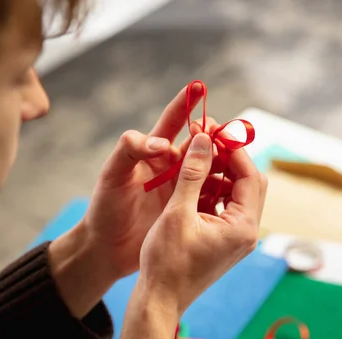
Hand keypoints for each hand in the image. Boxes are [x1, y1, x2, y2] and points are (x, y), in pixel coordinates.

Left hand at [49, 85, 214, 317]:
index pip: (171, 122)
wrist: (106, 249)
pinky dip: (223, 190)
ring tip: (238, 157)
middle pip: (198, 144)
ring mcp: (181, 188)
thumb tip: (162, 143)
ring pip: (209, 169)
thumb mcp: (111, 176)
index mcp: (152, 153)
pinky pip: (211, 196)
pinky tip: (235, 188)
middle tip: (229, 131)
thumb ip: (130, 151)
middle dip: (214, 134)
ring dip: (223, 161)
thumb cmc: (104, 208)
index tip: (199, 86)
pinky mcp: (188, 210)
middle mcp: (170, 167)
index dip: (186, 104)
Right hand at [113, 132, 266, 338]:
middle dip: (229, 158)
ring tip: (196, 156)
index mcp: (242, 227)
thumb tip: (204, 139)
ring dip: (219, 173)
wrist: (160, 300)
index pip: (250, 175)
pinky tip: (193, 180)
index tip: (214, 129)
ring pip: (237, 193)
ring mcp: (237, 237)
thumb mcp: (178, 212)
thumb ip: (193, 173)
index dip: (233, 149)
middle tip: (206, 138)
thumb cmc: (166, 261)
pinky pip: (226, 206)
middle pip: (249, 182)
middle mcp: (247, 232)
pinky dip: (213, 190)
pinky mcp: (225, 240)